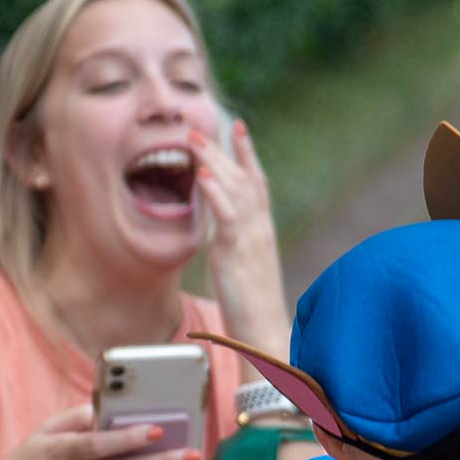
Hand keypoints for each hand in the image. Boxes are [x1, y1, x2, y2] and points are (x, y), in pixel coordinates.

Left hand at [190, 119, 287, 350]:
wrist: (265, 333)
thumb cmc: (253, 308)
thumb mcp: (243, 269)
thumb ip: (234, 245)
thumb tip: (221, 236)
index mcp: (262, 231)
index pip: (257, 182)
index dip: (247, 153)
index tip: (238, 127)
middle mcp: (259, 229)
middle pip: (244, 178)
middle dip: (222, 150)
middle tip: (198, 129)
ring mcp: (251, 238)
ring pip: (236, 189)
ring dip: (213, 161)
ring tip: (193, 140)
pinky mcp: (238, 252)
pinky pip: (227, 215)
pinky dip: (215, 192)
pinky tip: (201, 175)